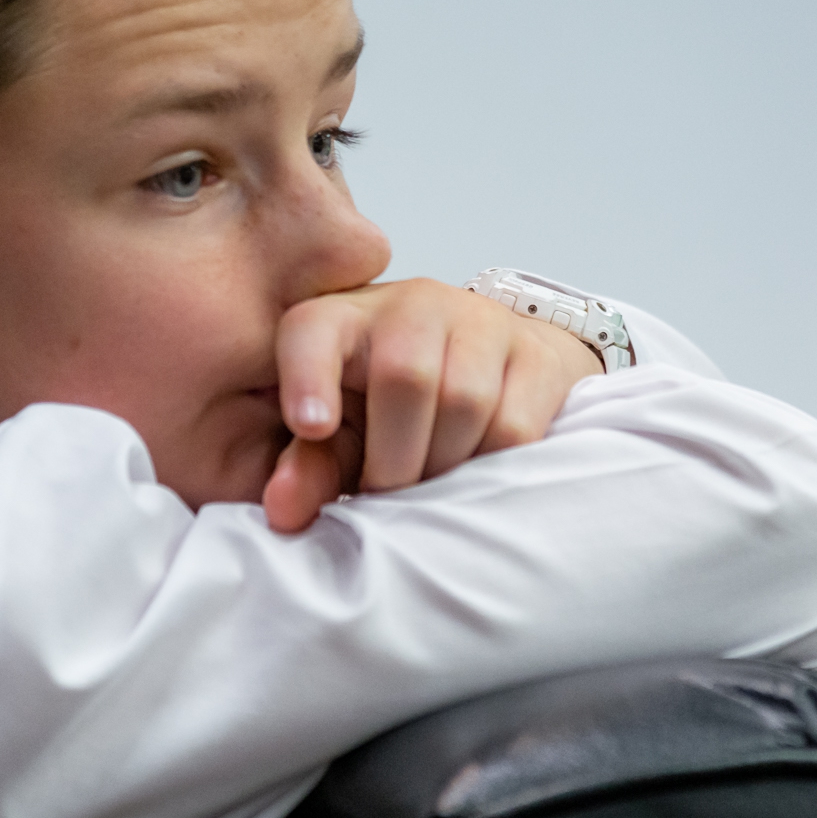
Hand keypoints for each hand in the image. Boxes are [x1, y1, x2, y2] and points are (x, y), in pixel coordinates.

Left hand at [261, 278, 605, 532]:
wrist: (488, 365)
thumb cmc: (389, 406)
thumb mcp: (341, 434)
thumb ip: (308, 468)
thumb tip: (283, 512)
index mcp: (341, 319)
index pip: (314, 331)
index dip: (309, 376)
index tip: (312, 427)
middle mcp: (410, 305)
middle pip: (404, 377)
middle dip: (394, 459)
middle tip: (386, 497)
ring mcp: (479, 321)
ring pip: (465, 401)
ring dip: (443, 466)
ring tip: (428, 487)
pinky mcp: (533, 352)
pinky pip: (514, 424)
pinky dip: (490, 466)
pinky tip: (472, 473)